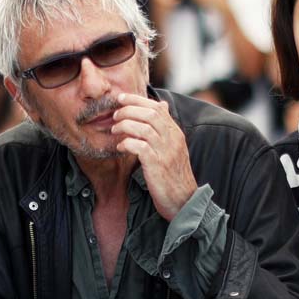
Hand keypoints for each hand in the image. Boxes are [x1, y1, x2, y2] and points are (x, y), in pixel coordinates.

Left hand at [111, 93, 198, 220]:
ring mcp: (165, 152)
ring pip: (143, 127)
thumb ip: (165, 127)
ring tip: (115, 130)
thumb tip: (162, 105)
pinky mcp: (157, 165)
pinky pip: (139, 147)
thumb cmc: (174, 175)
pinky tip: (120, 146)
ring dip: (125, 125)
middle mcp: (172, 139)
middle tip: (115, 115)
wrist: (184, 200)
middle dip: (128, 110)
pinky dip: (127, 143)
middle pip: (150, 114)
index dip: (137, 100)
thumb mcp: (174, 147)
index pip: (158, 107)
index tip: (121, 98)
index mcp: (176, 133)